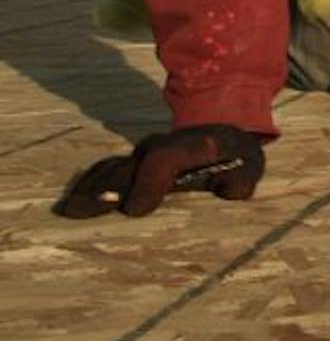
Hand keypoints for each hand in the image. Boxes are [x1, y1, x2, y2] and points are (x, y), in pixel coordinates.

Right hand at [54, 124, 265, 218]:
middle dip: (105, 189)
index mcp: (192, 148)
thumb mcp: (250, 167)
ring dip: (91, 188)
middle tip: (77, 211)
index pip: (164, 161)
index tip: (134, 210)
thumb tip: (228, 189)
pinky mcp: (135, 161)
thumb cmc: (239, 157)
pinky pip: (109, 170)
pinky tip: (73, 202)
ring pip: (113, 169)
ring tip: (68, 209)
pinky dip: (91, 184)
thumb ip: (241, 181)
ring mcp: (145, 153)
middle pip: (129, 167)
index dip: (148, 184)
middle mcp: (162, 147)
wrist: (225, 128)